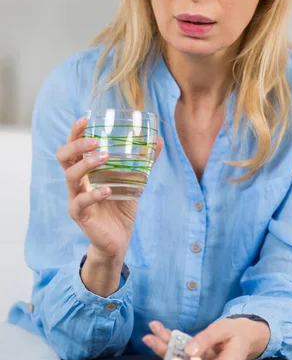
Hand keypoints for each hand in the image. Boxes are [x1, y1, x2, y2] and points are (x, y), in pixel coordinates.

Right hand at [56, 116, 162, 261]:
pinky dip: (94, 194)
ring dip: (87, 164)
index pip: (74, 146)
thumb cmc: (121, 206)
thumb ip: (144, 161)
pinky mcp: (80, 215)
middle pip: (64, 157)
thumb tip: (159, 140)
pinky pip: (80, 202)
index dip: (76, 132)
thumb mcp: (134, 181)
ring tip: (105, 157)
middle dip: (76, 145)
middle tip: (94, 141)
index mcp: (85, 170)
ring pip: (70, 176)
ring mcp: (76, 198)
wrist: (119, 239)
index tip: (86, 119)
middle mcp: (77, 181)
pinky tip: (107, 190)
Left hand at [142, 318, 269, 359]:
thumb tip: (188, 352)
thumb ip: (206, 340)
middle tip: (149, 338)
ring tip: (152, 333)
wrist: (243, 337)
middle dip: (167, 354)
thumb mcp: (222, 329)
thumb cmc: (235, 332)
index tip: (166, 355)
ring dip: (167, 350)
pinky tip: (160, 336)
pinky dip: (173, 351)